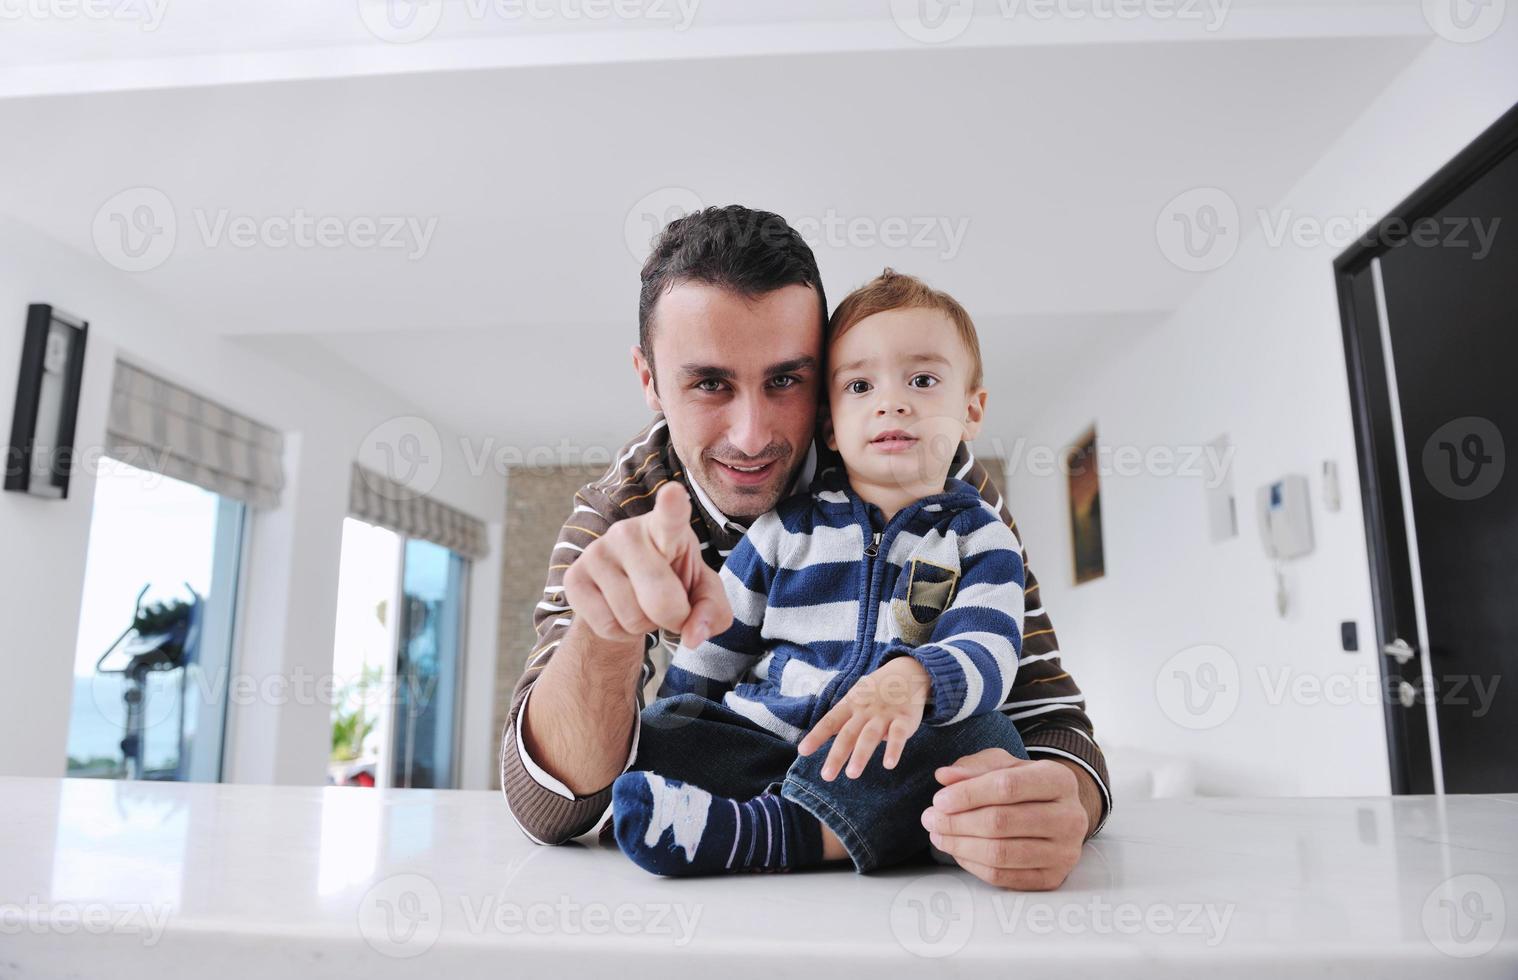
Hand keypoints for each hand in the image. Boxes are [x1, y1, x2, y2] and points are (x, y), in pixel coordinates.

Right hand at [561, 482, 732, 650]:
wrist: (628, 592)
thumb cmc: (674, 582)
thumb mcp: (703, 594)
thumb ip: (712, 613)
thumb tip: (693, 636)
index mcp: (667, 527)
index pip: (670, 515)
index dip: (672, 505)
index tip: (674, 492)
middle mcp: (628, 532)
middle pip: (661, 599)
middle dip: (675, 618)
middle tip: (672, 609)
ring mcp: (596, 553)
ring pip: (634, 618)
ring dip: (646, 626)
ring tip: (642, 604)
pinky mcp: (574, 578)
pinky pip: (607, 626)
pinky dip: (621, 634)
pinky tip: (620, 612)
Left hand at [796, 656, 930, 780]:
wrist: (907, 673)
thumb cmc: (875, 693)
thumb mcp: (856, 699)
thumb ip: (843, 720)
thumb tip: (824, 738)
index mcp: (850, 705)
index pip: (830, 721)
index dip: (816, 736)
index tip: (802, 751)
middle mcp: (865, 711)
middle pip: (848, 734)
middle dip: (837, 755)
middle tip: (826, 776)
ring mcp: (884, 715)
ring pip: (870, 736)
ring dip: (861, 755)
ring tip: (852, 774)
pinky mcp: (904, 719)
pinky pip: (898, 735)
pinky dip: (894, 749)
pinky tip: (889, 764)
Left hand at [921, 749, 1088, 890]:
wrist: (1057, 814)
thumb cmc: (1024, 785)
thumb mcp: (1003, 765)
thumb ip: (973, 767)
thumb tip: (944, 777)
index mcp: (1059, 780)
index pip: (1008, 786)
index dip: (968, 794)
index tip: (939, 800)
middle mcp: (1070, 817)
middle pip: (1002, 822)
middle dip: (957, 821)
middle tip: (930, 818)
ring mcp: (1065, 853)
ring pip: (1000, 853)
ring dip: (960, 845)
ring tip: (938, 835)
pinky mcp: (1053, 879)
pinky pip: (1003, 877)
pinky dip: (972, 865)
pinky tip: (957, 850)